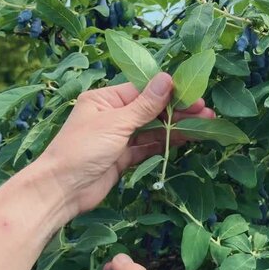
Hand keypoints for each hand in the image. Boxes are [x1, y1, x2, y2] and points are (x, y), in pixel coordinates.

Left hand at [38, 73, 214, 218]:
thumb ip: (145, 104)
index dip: (169, 92)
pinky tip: (184, 139)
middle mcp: (112, 115)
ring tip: (203, 126)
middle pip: (151, 110)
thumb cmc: (82, 149)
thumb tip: (167, 79)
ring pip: (152, 129)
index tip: (194, 94)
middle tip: (207, 112)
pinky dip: (164, 144)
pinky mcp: (122, 158)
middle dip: (178, 111)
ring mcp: (117, 138)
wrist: (62, 190)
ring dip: (175, 128)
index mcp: (105, 99)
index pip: (142, 90)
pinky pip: (147, 147)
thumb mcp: (116, 123)